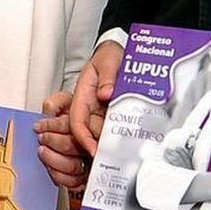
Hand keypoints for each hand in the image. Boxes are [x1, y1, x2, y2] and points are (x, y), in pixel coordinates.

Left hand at [35, 90, 88, 190]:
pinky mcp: (85, 177)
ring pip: (72, 166)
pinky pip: (73, 182)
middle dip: (51, 141)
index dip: (52, 126)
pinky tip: (50, 167)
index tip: (39, 126)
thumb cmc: (69, 118)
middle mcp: (92, 143)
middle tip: (41, 138)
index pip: (71, 125)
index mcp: (90, 124)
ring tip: (43, 151)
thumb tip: (49, 109)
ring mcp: (89, 161)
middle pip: (71, 145)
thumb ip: (56, 103)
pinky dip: (58, 175)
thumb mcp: (63, 102)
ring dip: (52, 159)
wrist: (77, 132)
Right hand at [68, 41, 122, 155]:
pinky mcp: (113, 116)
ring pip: (102, 135)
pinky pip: (114, 130)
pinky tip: (133, 142)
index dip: (83, 139)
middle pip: (89, 134)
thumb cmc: (109, 56)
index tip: (93, 151)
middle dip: (101, 146)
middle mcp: (89, 108)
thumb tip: (106, 93)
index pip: (77, 122)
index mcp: (82, 96)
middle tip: (117, 156)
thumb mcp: (108, 60)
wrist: (119, 54)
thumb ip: (107, 76)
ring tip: (128, 151)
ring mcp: (101, 114)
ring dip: (112, 143)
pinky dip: (121, 137)